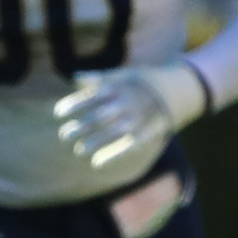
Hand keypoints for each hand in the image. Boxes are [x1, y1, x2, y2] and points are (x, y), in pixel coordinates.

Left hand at [56, 64, 208, 176]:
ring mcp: (138, 119)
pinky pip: (128, 146)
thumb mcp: (124, 74)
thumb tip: (74, 78)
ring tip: (79, 151)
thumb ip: (99, 78)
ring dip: (94, 143)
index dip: (72, 106)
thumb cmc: (145, 81)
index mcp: (118, 87)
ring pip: (112, 133)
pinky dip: (113, 156)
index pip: (89, 97)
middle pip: (98, 117)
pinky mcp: (147, 132)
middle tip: (64, 136)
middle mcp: (127, 103)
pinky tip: (97, 164)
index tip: (58, 114)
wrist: (178, 89)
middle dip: (79, 127)